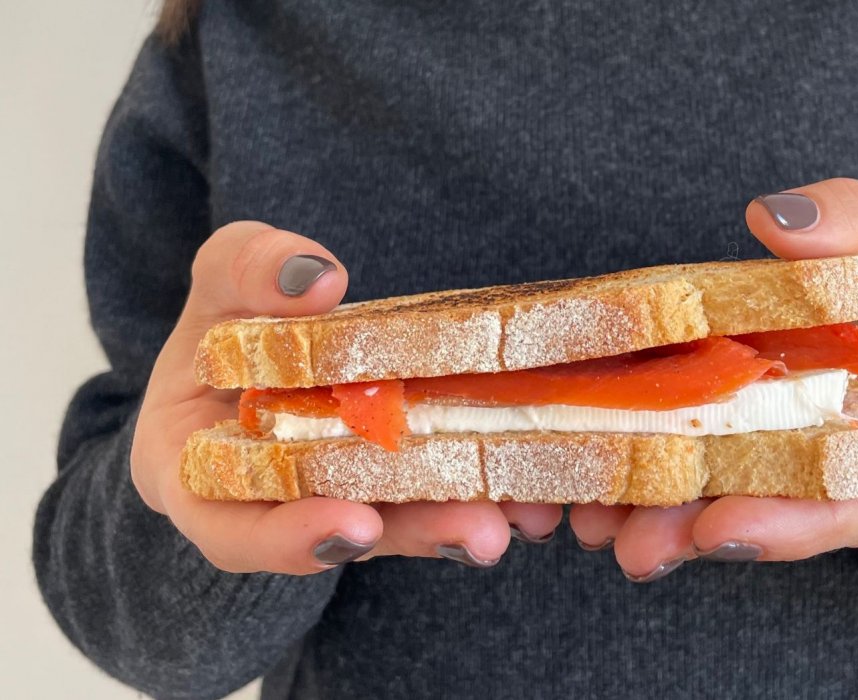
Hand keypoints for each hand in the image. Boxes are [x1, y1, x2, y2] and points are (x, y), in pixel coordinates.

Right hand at [131, 222, 561, 573]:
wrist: (271, 332)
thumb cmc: (230, 310)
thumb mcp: (221, 279)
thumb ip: (244, 272)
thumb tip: (314, 276)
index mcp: (206, 478)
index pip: (235, 530)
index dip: (288, 537)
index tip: (349, 522)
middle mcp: (283, 503)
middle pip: (347, 534)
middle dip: (415, 533)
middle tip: (480, 534)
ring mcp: (352, 492)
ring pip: (408, 520)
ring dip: (469, 516)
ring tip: (529, 512)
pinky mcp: (408, 474)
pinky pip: (446, 483)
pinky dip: (488, 481)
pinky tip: (540, 484)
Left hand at [570, 178, 857, 580]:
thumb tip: (782, 217)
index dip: (800, 521)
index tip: (722, 526)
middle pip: (795, 524)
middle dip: (708, 532)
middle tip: (634, 542)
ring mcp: (825, 490)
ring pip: (748, 515)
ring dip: (668, 523)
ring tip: (597, 522)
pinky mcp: (770, 469)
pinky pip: (717, 486)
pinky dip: (658, 488)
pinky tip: (597, 494)